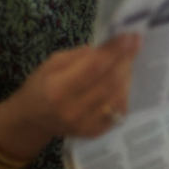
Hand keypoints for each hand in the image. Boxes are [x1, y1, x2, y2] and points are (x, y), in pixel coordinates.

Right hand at [1, 34, 141, 143]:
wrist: (32, 121)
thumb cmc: (40, 87)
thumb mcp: (51, 64)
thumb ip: (79, 56)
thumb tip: (108, 47)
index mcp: (57, 90)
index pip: (94, 67)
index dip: (114, 51)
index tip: (129, 36)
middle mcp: (73, 110)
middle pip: (110, 82)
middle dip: (126, 60)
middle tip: (136, 43)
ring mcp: (86, 124)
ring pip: (118, 96)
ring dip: (127, 75)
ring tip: (129, 59)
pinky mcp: (95, 132)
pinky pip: (119, 110)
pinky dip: (125, 92)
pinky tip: (124, 80)